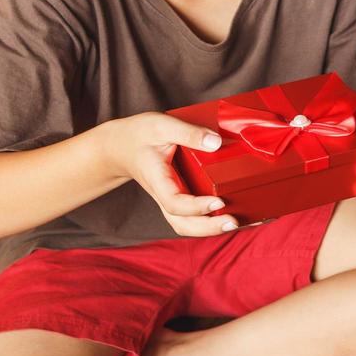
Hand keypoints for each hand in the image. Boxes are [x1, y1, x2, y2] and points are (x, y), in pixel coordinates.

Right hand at [101, 112, 239, 235]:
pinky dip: (209, 222)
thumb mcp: (161, 125)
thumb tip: (216, 142)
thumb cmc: (139, 134)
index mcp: (157, 179)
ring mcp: (169, 199)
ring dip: (209, 229)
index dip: (196, 206)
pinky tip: (230, 215)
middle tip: (233, 222)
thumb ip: (188, 133)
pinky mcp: (177, 197)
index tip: (218, 201)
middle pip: (181, 224)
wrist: (120, 146)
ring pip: (186, 225)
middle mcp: (163, 195)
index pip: (174, 202)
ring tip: (236, 223)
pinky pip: (191, 217)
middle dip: (208, 228)